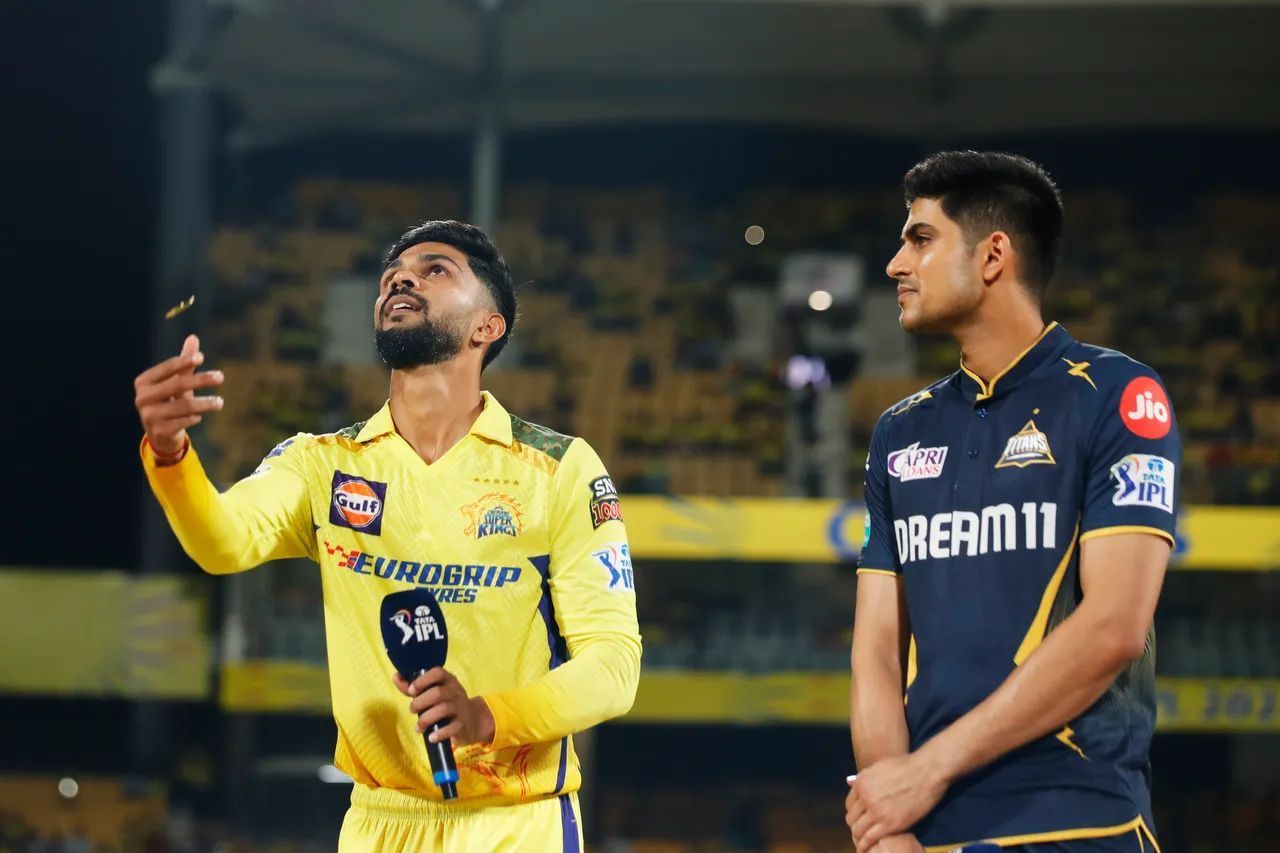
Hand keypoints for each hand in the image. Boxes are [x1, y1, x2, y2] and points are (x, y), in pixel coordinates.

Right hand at [134, 334, 223, 456]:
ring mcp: (149, 415)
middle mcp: (142, 397)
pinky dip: (193, 418)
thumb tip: (193, 337)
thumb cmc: (169, 401)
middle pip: (177, 385)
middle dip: (201, 380)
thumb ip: (184, 363)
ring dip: (204, 403)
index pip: (166, 368)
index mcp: (144, 381)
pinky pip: (182, 422)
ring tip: (220, 402)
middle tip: (220, 377)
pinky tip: (200, 416)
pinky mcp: (158, 431)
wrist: (160, 433)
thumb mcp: (175, 381)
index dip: (183, 362)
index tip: (201, 358)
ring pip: (183, 406)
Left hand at [394, 668, 494, 746]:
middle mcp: (456, 691)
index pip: (438, 673)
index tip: (411, 690)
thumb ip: (414, 687)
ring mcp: (460, 708)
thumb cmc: (447, 704)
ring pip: (443, 709)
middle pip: (438, 692)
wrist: (472, 721)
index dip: (423, 680)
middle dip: (420, 702)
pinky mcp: (462, 724)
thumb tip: (396, 676)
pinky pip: (451, 728)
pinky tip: (431, 737)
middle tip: (412, 710)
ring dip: (426, 719)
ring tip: (418, 727)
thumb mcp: (433, 693)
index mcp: (448, 681)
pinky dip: (439, 733)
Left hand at [846, 753, 947, 850]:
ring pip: (858, 830)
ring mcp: (877, 811)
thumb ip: (865, 777)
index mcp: (861, 783)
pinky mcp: (890, 824)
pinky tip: (868, 849)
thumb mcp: (879, 767)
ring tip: (864, 843)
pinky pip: (870, 838)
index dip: (854, 813)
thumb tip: (851, 783)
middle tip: (862, 832)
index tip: (860, 819)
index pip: (849, 804)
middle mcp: (865, 797)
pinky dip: (866, 845)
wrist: (926, 772)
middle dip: (855, 826)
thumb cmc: (907, 766)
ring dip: (859, 837)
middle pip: (851, 818)